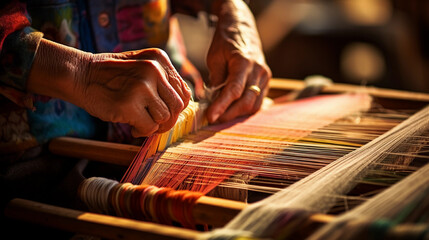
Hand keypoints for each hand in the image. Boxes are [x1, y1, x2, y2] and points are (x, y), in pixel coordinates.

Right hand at [79, 49, 191, 136]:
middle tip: (153, 122)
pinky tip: (131, 125)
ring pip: (165, 118)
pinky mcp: (129, 104)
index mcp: (159, 59)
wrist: (79, 74)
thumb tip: (181, 108)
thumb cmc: (111, 76)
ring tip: (138, 121)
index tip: (162, 112)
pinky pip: (149, 128)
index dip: (175, 107)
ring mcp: (141, 86)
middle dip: (168, 120)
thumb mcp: (141, 66)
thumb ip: (162, 81)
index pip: (184, 91)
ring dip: (153, 125)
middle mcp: (154, 70)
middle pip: (178, 106)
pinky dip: (142, 131)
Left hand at [206, 0, 270, 122]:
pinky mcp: (266, 81)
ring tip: (221, 115)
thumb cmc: (225, 42)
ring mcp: (265, 77)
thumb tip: (212, 102)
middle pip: (246, 101)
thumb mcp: (215, 58)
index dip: (222, 106)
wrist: (242, 27)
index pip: (234, 90)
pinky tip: (232, 109)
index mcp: (244, 62)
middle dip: (228, 114)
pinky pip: (257, 101)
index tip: (210, 116)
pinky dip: (244, 108)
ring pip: (253, 105)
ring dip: (236, 113)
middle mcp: (258, 71)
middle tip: (212, 119)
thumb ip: (216, 80)